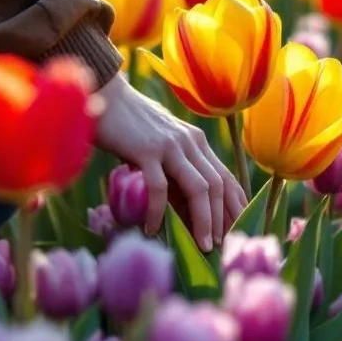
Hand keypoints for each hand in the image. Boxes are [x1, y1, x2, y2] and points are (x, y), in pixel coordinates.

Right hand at [94, 77, 245, 249]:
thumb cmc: (129, 127)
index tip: (237, 228)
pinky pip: (159, 188)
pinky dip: (158, 212)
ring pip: (199, 188)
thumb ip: (174, 174)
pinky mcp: (146, 151)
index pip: (226, 176)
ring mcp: (170, 146)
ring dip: (204, 220)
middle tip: (222, 244)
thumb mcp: (160, 149)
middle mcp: (190, 142)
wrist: (104, 95)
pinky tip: (151, 229)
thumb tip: (186, 212)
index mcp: (197, 141)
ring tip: (203, 245)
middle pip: (217, 185)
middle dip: (223, 218)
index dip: (235, 205)